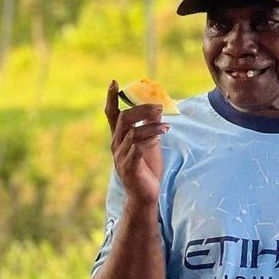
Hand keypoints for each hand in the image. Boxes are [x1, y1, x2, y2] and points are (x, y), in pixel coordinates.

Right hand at [104, 80, 169, 205]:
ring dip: (151, 126)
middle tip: (159, 107)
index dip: (112, 98)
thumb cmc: (146, 169)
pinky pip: (137, 148)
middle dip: (142, 110)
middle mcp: (117, 145)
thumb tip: (158, 109)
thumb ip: (151, 128)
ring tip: (167, 126)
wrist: (144, 196)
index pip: (111, 115)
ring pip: (133, 133)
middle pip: (124, 119)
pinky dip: (149, 140)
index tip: (114, 82)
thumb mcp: (150, 144)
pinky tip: (160, 136)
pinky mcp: (130, 167)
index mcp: (119, 138)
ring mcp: (121, 156)